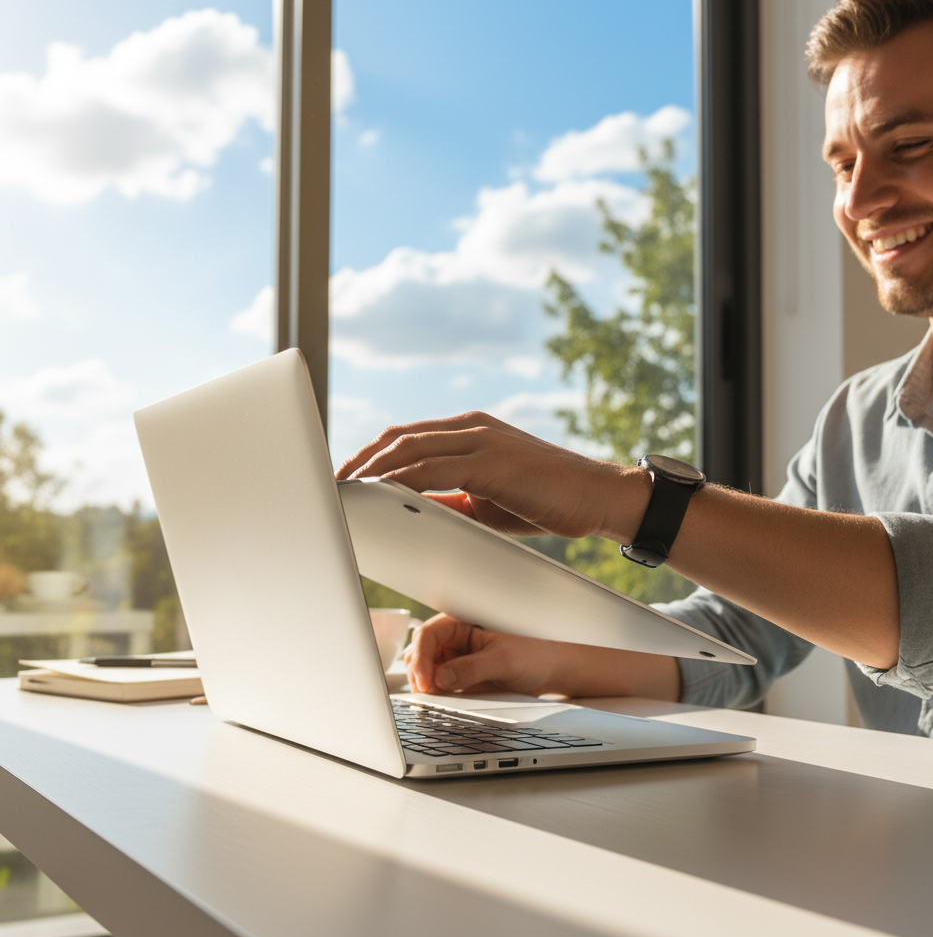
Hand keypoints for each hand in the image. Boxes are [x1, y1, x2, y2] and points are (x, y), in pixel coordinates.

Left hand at [335, 411, 649, 541]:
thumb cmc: (548, 500)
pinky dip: (398, 481)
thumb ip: (453, 496)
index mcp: (471, 431)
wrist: (598, 497)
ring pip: (408, 448)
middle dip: (359, 461)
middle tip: (331, 485)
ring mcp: (480, 439)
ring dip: (370, 471)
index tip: (347, 478)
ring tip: (343, 492)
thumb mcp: (489, 498)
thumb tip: (417, 509)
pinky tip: (379, 497)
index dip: (372, 456)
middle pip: (398, 436)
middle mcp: (471, 427)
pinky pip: (431, 469)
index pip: (408, 437)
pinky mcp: (489, 460)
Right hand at [405, 613, 682, 700]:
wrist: (555, 670)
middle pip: (422, 654)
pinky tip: (444, 702)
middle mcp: (457, 639)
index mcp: (463, 623)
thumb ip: (471, 668)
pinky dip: (437, 694)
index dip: (420, 657)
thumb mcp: (504, 661)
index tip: (425, 679)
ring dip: (427, 685)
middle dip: (421, 672)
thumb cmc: (535, 655)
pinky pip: (441, 685)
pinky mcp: (463, 677)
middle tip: (428, 694)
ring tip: (435, 699)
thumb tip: (441, 677)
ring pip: (428, 671)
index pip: (427, 635)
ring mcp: (458, 659)